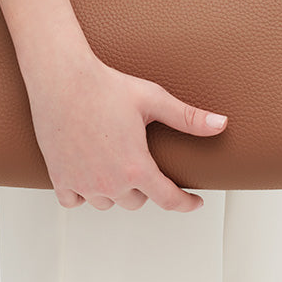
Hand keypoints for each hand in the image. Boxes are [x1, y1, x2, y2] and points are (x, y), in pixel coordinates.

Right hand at [25, 50, 228, 212]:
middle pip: (135, 201)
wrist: (62, 78)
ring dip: (114, 191)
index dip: (185, 203)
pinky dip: (83, 193)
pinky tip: (88, 175)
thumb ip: (188, 117)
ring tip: (116, 166)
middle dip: (144, 187)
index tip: (193, 202)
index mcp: (136, 167)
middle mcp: (110, 183)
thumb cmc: (105, 86)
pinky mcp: (60, 178)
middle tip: (142, 162)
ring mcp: (83, 184)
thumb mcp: (153, 99)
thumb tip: (221, 124)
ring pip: (106, 203)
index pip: (168, 200)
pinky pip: (75, 201)